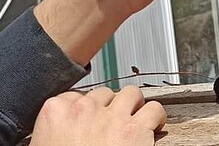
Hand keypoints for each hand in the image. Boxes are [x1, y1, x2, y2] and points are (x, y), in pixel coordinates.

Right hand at [30, 86, 165, 145]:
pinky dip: (156, 118)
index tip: (88, 120)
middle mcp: (85, 110)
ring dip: (133, 106)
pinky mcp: (135, 130)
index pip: (73, 96)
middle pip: (104, 94)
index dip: (84, 110)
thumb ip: (55, 131)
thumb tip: (64, 130)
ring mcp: (111, 117)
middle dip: (108, 108)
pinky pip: (154, 109)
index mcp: (57, 114)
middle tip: (109, 126)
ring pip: (131, 94)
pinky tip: (152, 127)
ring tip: (133, 121)